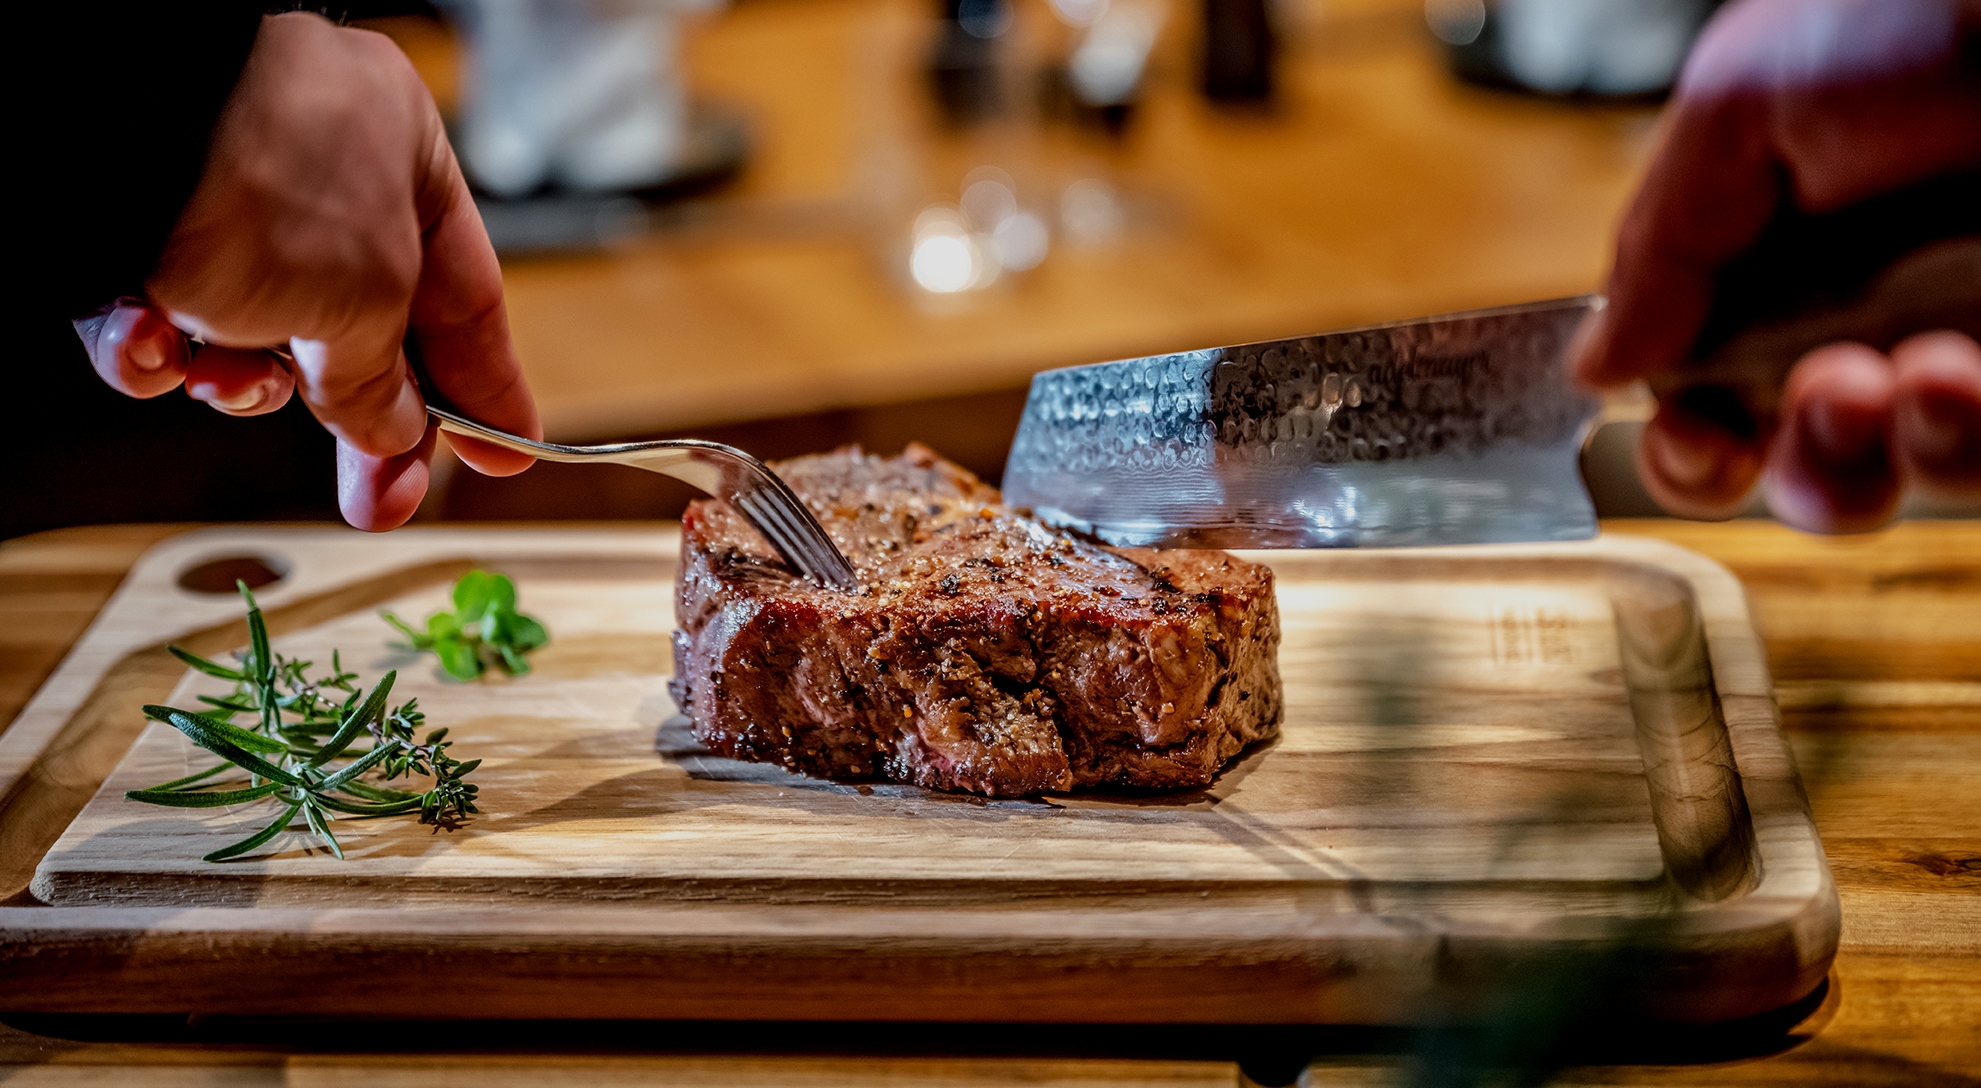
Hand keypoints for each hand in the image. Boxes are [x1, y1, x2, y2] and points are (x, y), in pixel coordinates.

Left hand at [70, 12, 539, 530]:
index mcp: (400, 152)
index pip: (464, 294)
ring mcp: (218, 194)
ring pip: (252, 335)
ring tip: (228, 381)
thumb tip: (392, 430)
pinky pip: (160, 320)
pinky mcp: (131, 231)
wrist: (107, 132)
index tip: (499, 455)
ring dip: (243, 383)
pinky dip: (156, 352)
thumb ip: (383, 379)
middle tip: (377, 498)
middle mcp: (313, 166)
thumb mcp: (366, 300)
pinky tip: (153, 343)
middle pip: (357, 326)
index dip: (485, 385)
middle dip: (357, 417)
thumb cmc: (271, 177)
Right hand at [1571, 0, 1980, 531]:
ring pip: (1888, 480)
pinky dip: (1956, 433)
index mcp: (1765, 272)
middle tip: (1821, 390)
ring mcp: (1946, 349)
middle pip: (1794, 470)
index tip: (1696, 438)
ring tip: (1897, 375)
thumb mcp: (1741, 104)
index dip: (1689, 448)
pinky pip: (1975, 460)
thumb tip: (1593, 364)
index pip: (1702, 406)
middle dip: (1797, 460)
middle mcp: (1856, 323)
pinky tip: (1956, 372)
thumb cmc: (1905, 15)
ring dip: (1874, 449)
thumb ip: (1658, 243)